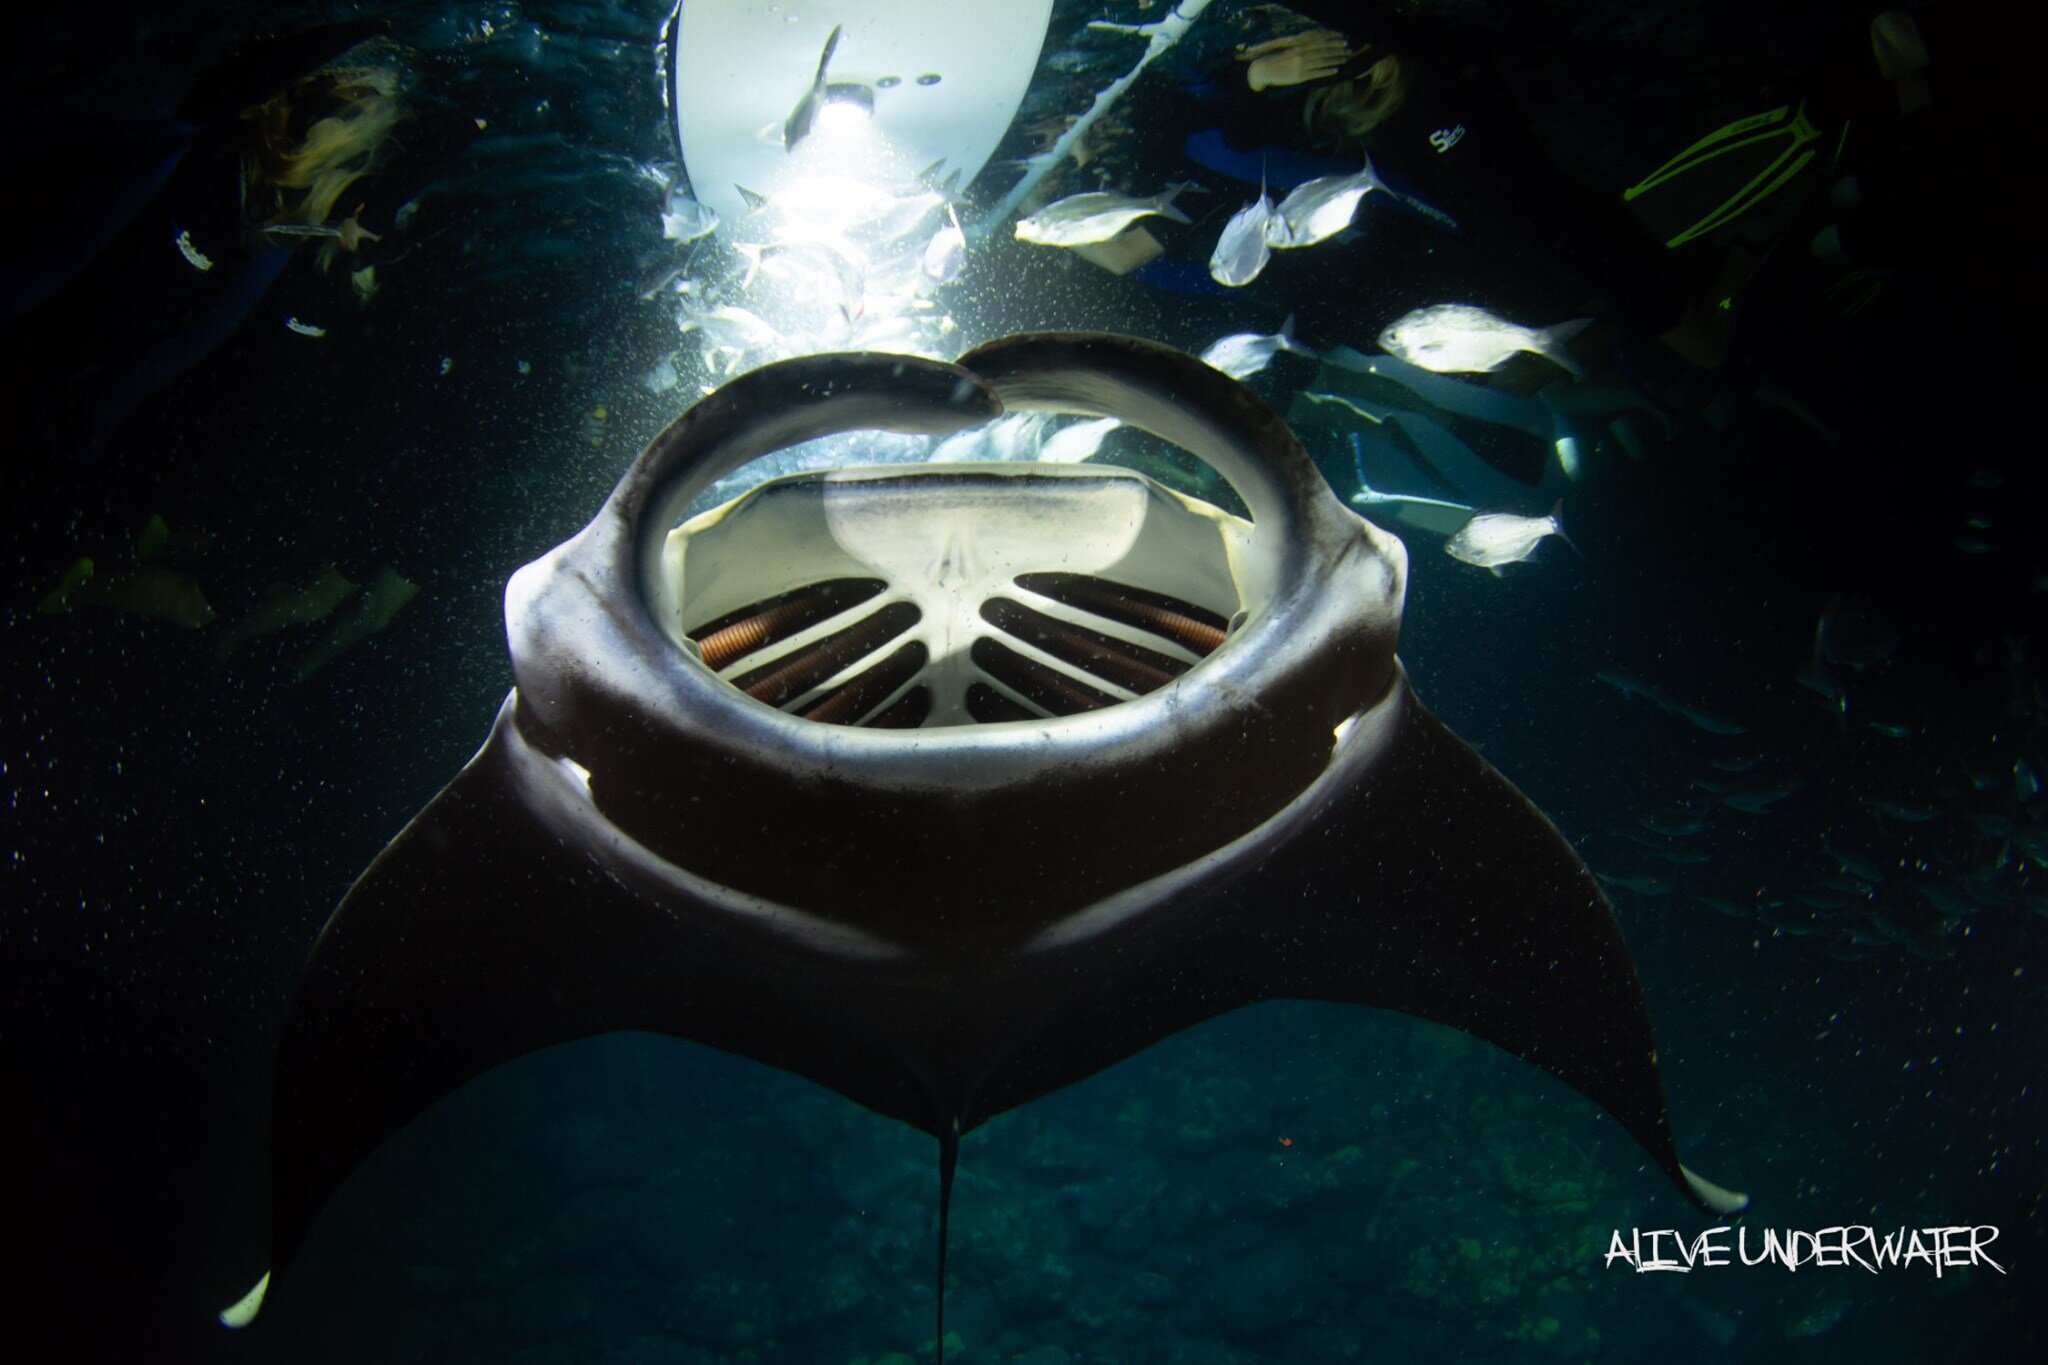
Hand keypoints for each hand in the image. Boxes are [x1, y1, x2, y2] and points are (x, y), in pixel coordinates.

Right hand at [1239, 30, 1358, 90]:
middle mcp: (1301, 53)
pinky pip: (1317, 73)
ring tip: (1345, 58)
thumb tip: (1315, 45)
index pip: (1320, 40)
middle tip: (1348, 49)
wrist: (1262, 71)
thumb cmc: (1276, 60)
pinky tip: (1335, 70)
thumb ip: (1302, 47)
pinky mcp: (1300, 76)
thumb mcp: (1289, 49)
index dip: (1332, 39)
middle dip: (1337, 49)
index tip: (1342, 38)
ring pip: (1322, 61)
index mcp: (1298, 45)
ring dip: (1335, 59)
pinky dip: (1327, 71)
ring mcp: (1301, 65)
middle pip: (1324, 50)